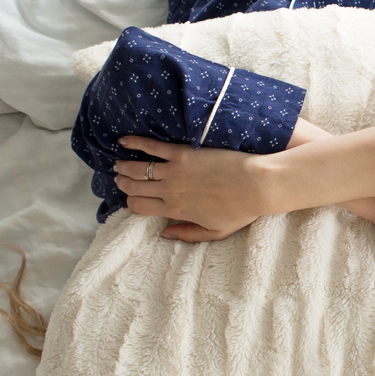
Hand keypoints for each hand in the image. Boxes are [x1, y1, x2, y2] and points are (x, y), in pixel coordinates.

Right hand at [112, 136, 267, 239]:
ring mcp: (174, 170)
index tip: (131, 198)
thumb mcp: (215, 232)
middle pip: (135, 188)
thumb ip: (188, 234)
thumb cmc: (240, 210)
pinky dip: (135, 143)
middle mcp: (169, 191)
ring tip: (118, 164)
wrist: (256, 185)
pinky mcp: (183, 152)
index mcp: (175, 210)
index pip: (139, 207)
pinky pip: (153, 147)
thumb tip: (165, 233)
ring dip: (124, 166)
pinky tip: (124, 141)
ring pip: (138, 168)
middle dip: (124, 184)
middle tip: (120, 178)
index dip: (131, 203)